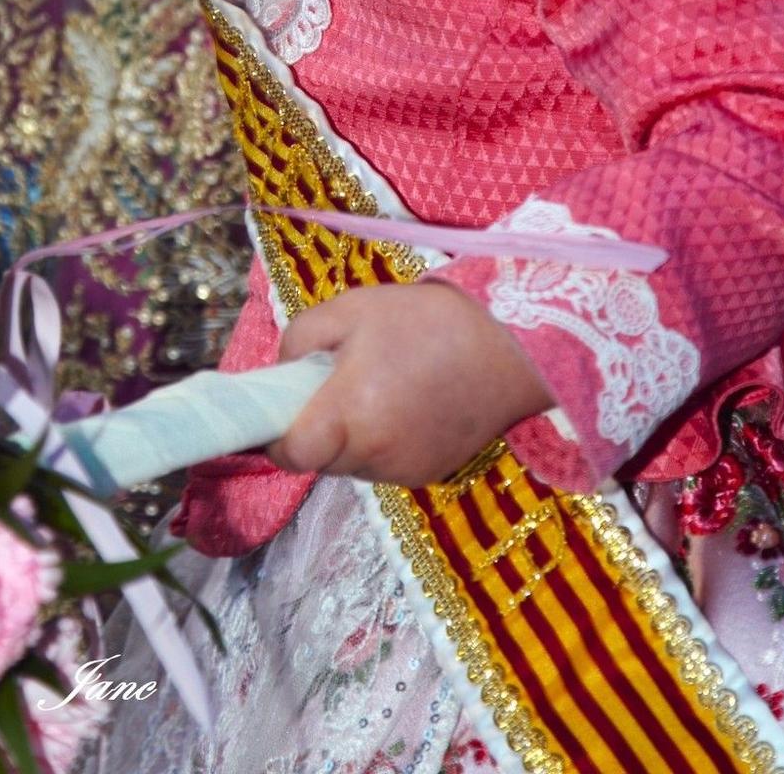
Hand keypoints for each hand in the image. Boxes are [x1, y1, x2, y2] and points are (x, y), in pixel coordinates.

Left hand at [265, 282, 551, 487]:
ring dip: (348, 438)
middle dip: (314, 430)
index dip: (274, 437)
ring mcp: (403, 472)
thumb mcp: (351, 309)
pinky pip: (383, 466)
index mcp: (349, 413)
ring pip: (352, 465)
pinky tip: (402, 405)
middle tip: (330, 385)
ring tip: (374, 389)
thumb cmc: (423, 322)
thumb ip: (301, 339)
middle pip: (320, 460)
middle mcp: (373, 455)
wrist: (509, 347)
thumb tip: (282, 371)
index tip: (276, 413)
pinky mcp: (429, 475)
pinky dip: (379, 443)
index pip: (291, 454)